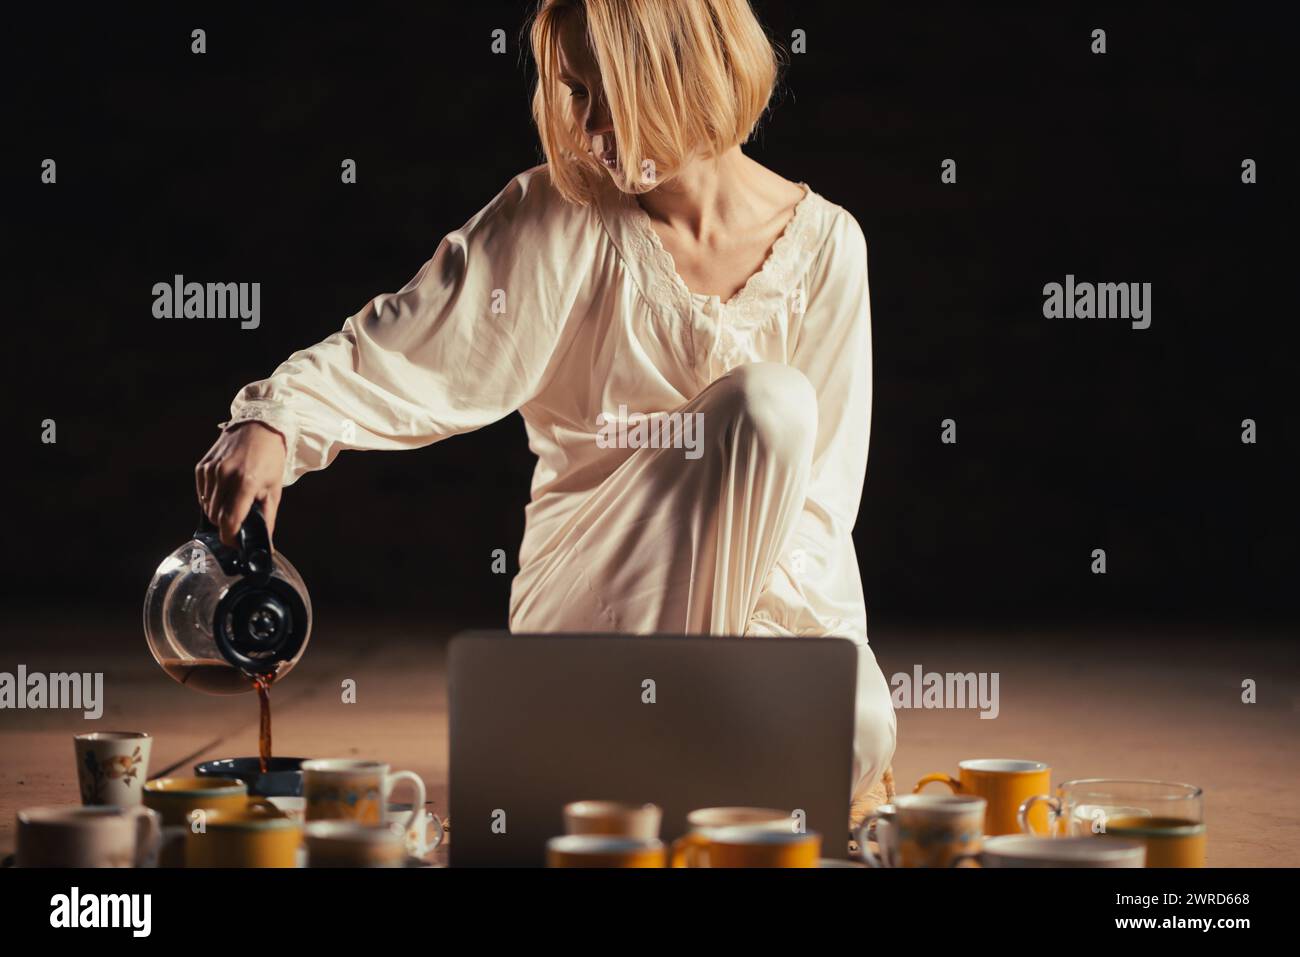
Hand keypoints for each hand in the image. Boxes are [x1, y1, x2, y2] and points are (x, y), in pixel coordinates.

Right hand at [195, 421, 286, 546]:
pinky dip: (211, 499)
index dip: (231, 538)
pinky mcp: (202, 466)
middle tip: (239, 525)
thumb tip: (265, 542)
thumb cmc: (270, 458)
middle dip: (226, 526)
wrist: (259, 426)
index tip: (236, 543)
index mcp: (246, 483)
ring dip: (218, 513)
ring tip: (234, 505)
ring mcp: (211, 470)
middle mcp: (225, 476)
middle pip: (216, 517)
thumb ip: (267, 518)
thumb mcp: (275, 488)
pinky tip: (225, 493)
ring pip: (207, 507)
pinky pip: (202, 493)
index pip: (229, 522)